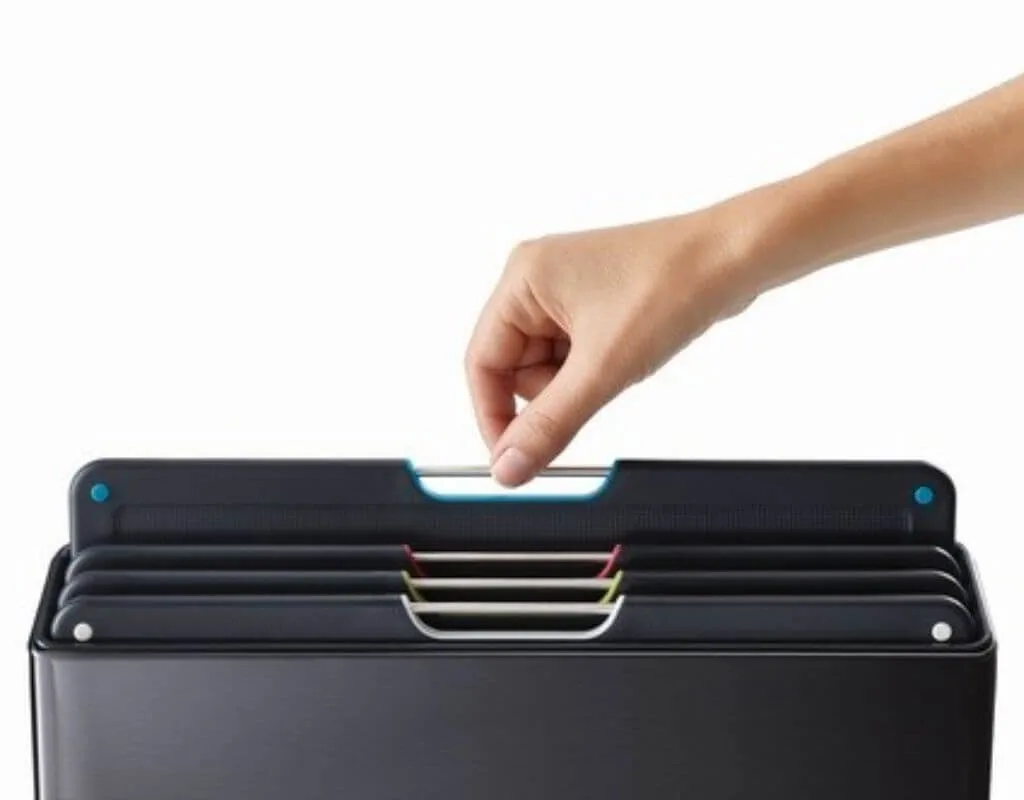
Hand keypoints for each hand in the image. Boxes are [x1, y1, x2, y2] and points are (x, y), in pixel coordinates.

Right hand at [466, 203, 761, 486]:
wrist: (735, 257)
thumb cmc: (672, 285)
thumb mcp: (603, 368)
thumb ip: (550, 423)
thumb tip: (510, 466)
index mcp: (522, 278)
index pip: (481, 363)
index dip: (493, 417)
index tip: (513, 459)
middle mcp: (536, 278)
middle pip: (513, 367)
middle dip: (549, 394)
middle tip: (592, 390)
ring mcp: (566, 290)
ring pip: (546, 366)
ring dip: (576, 382)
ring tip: (618, 361)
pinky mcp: (593, 302)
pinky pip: (573, 355)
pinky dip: (594, 369)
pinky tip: (625, 353)